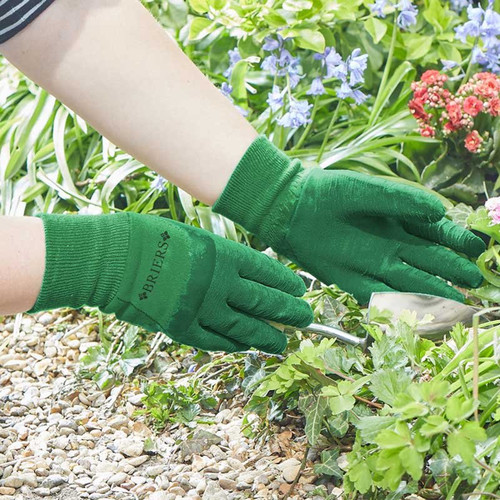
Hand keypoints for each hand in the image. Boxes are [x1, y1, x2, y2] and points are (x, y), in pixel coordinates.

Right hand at [29, 213, 312, 352]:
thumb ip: (221, 258)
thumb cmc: (152, 238)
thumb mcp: (195, 238)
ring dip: (266, 336)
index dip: (286, 283)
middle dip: (288, 312)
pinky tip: (246, 346)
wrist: (113, 258)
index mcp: (222, 255)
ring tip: (282, 342)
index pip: (266, 272)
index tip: (300, 290)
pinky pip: (215, 341)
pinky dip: (233, 344)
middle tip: (304, 318)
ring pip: (244, 327)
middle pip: (263, 302)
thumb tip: (244, 274)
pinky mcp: (182, 328)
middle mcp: (218, 283)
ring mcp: (201, 308)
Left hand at [213, 136, 484, 303]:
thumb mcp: (367, 190)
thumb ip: (401, 200)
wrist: (290, 207)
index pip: (434, 233)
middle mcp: (388, 245)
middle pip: (427, 261)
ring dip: (431, 292)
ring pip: (408, 282)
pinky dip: (397, 303)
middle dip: (451, 271)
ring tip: (457, 303)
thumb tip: (439, 212)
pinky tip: (415, 310)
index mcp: (396, 220)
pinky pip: (379, 294)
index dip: (456, 241)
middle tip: (476, 281)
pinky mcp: (350, 279)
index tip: (476, 248)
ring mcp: (371, 263)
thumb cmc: (327, 191)